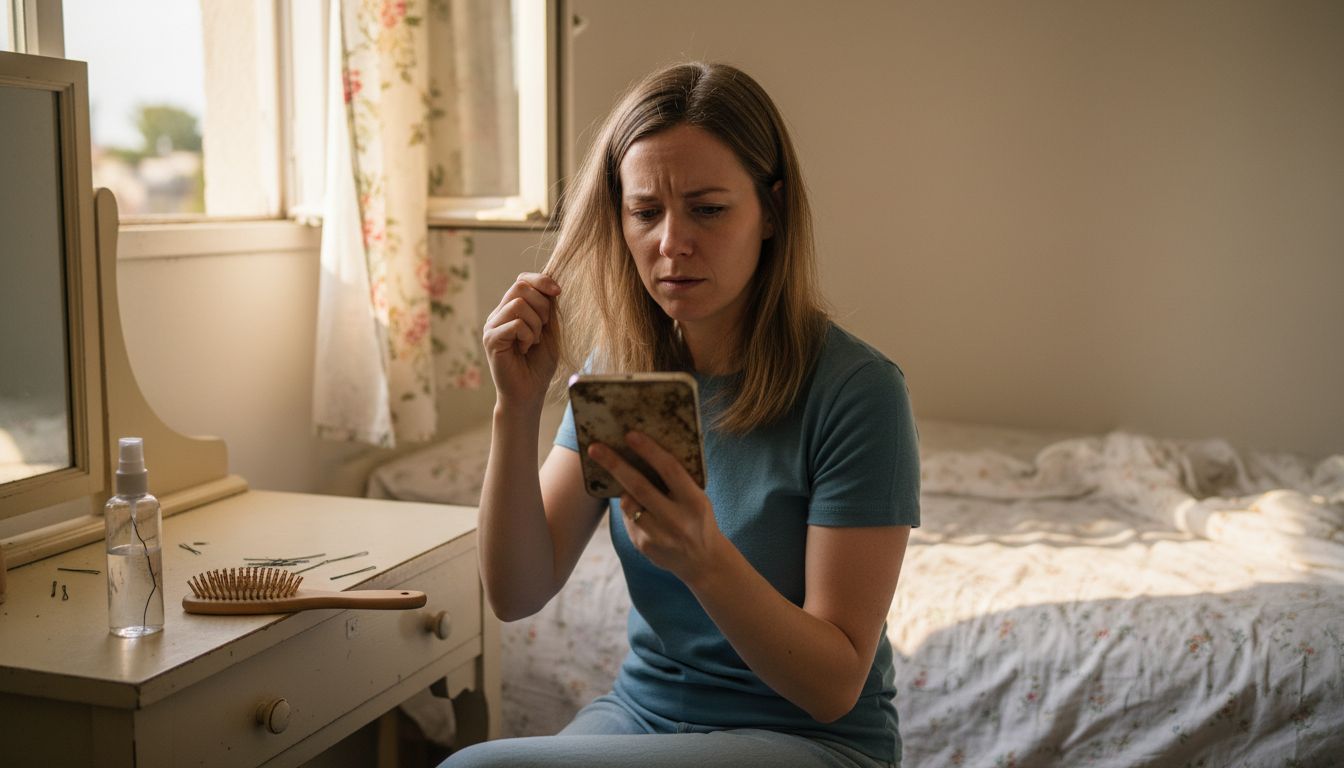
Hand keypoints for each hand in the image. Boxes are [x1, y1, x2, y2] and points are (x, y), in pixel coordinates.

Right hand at [482, 272, 561, 406]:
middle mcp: (499, 314)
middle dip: (542, 305)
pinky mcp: (491, 339)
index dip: (541, 280)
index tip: (558, 292)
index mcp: (512, 309)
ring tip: (534, 342)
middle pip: (520, 286)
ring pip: (518, 303)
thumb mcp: (550, 331)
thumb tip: (551, 284)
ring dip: (535, 324)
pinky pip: (515, 323)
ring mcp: (492, 326)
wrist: (529, 393)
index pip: (522, 280)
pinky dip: (528, 336)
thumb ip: (548, 308)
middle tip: (543, 329)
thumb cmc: (539, 365)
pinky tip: (525, 349)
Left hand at [589, 431, 724, 579]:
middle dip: (615, 465)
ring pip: (628, 504)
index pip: (670, 470)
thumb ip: (677, 481)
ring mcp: (660, 536)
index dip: (649, 451)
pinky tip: (640, 511)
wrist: (704, 561)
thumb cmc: (698, 519)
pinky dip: (630, 510)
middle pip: (639, 487)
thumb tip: (642, 452)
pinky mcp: (645, 547)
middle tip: (595, 449)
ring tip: (627, 485)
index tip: (630, 435)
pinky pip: (628, 520)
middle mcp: (677, 520)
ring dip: (624, 490)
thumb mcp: (697, 498)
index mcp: (695, 501)